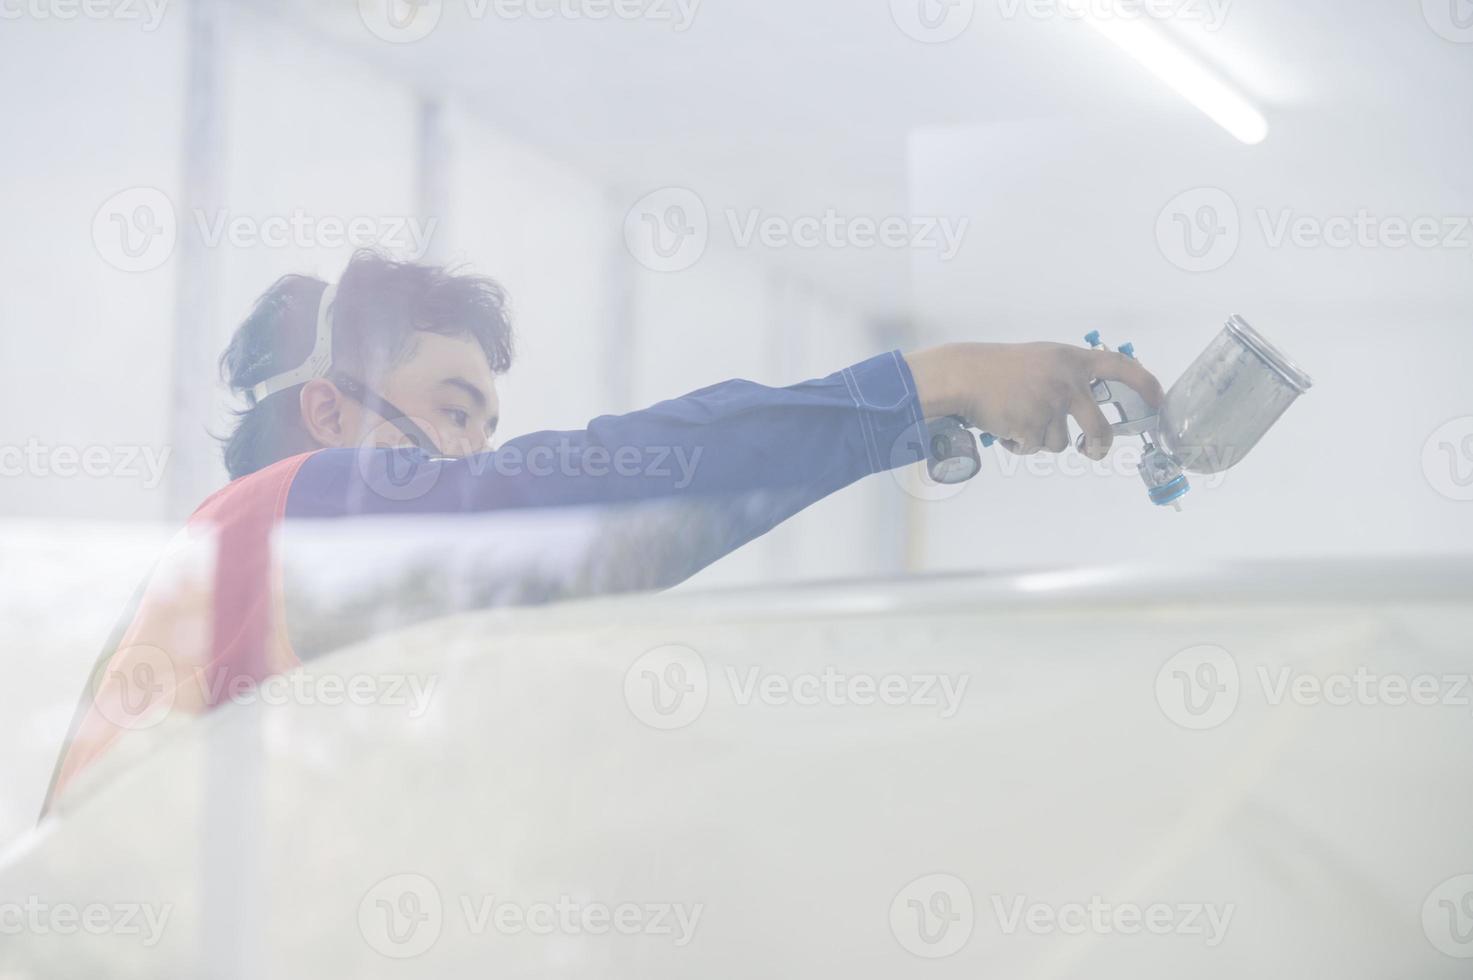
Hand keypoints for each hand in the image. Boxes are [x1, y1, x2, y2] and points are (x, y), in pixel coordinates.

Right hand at [905, 342, 1164, 458]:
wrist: (964, 375)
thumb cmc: (1000, 368)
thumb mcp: (1043, 359)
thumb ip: (1068, 376)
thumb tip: (1093, 407)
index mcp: (1072, 360)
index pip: (1122, 368)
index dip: (1146, 385)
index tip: (1158, 402)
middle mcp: (1067, 382)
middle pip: (1100, 428)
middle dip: (1098, 446)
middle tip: (1091, 449)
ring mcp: (1051, 405)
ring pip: (1061, 442)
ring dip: (1041, 438)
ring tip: (1018, 417)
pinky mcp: (1032, 426)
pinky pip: (1034, 448)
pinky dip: (1020, 443)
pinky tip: (1006, 424)